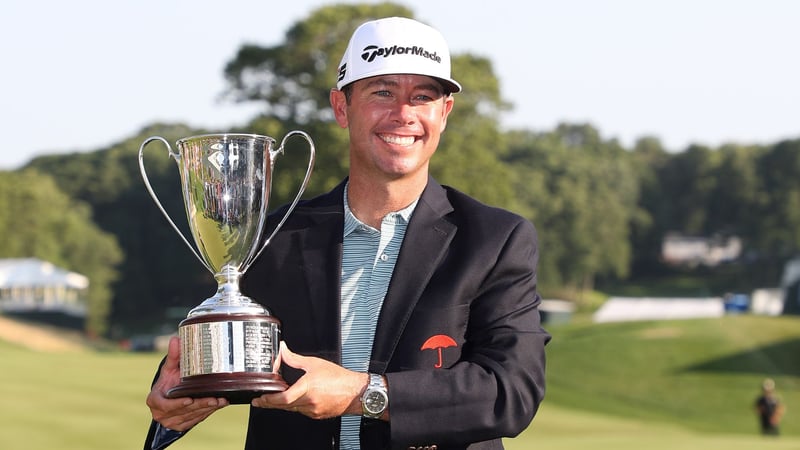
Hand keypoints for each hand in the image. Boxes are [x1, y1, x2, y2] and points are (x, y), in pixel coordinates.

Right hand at [145, 336, 228, 430]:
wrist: (169, 395)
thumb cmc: (168, 381)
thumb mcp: (169, 368)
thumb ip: (173, 356)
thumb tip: (175, 339)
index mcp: (154, 400)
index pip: (165, 405)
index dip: (177, 404)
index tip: (189, 399)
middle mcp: (161, 414)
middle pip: (184, 410)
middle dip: (200, 404)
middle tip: (214, 399)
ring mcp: (172, 421)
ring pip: (193, 416)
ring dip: (208, 409)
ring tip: (220, 400)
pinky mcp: (182, 426)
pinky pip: (197, 419)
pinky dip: (209, 412)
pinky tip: (219, 404)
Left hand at [251, 342, 367, 419]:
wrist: (355, 392)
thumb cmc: (339, 378)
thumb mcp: (315, 363)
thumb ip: (295, 358)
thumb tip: (283, 351)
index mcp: (307, 388)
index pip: (283, 399)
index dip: (269, 400)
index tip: (260, 398)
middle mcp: (309, 402)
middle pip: (283, 406)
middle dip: (270, 403)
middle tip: (260, 401)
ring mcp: (313, 410)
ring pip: (292, 409)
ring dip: (283, 405)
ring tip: (275, 398)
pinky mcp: (317, 415)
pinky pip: (301, 411)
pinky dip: (295, 406)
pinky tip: (295, 400)